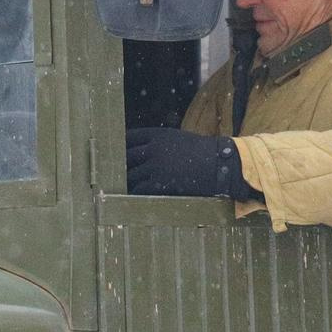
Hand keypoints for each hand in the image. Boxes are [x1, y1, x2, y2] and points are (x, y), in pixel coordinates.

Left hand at [126, 127, 248, 197]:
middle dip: (119, 165)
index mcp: (158, 135)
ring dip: (126, 181)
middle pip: (126, 156)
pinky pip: (138, 189)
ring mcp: (155, 166)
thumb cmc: (202, 152)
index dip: (119, 145)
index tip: (114, 152)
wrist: (219, 165)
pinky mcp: (159, 184)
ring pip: (130, 175)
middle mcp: (153, 149)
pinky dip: (134, 193)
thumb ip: (160, 143)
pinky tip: (132, 196)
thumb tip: (143, 152)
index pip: (129, 137)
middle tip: (112, 172)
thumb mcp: (179, 139)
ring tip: (120, 187)